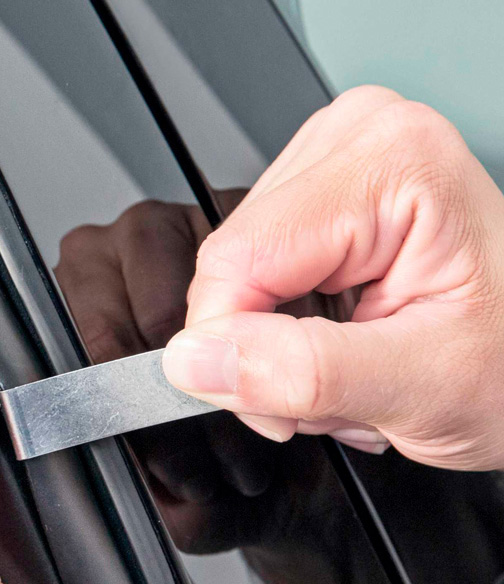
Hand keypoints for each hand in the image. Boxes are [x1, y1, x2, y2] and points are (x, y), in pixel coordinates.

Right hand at [163, 85, 503, 470]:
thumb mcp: (420, 386)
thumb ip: (305, 371)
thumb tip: (197, 359)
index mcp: (390, 163)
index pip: (235, 261)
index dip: (231, 350)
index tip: (274, 407)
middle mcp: (356, 140)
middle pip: (231, 267)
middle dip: (263, 353)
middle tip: (333, 394)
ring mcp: (335, 162)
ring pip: (236, 278)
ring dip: (276, 348)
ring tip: (349, 368)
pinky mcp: (319, 194)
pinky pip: (254, 274)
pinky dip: (284, 330)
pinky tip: (339, 344)